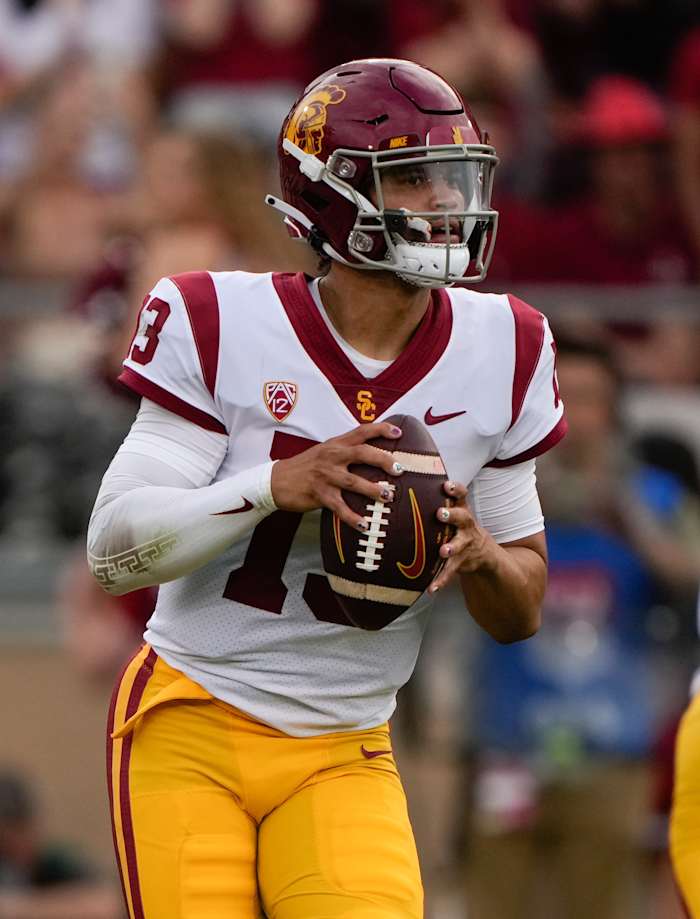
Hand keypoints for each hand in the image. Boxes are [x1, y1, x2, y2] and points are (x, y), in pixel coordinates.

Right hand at [270, 421, 403, 529]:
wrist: (276, 480)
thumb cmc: (306, 467)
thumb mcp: (325, 451)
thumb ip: (346, 450)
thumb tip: (374, 455)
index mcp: (335, 444)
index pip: (361, 431)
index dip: (380, 430)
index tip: (398, 433)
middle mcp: (332, 457)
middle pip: (362, 454)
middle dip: (383, 460)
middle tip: (399, 470)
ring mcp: (325, 476)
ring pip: (353, 482)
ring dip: (373, 490)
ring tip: (389, 497)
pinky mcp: (318, 494)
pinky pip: (339, 507)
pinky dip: (352, 518)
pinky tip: (365, 525)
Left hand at [429, 480, 495, 592]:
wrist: (484, 553)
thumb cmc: (458, 527)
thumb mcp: (455, 512)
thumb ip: (437, 501)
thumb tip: (405, 485)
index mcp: (461, 510)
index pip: (462, 496)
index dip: (456, 489)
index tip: (446, 485)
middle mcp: (465, 526)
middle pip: (462, 518)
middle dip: (452, 515)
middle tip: (441, 513)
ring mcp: (465, 544)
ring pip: (459, 545)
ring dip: (450, 548)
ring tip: (443, 551)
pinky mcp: (462, 562)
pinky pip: (450, 571)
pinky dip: (441, 580)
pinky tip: (431, 588)